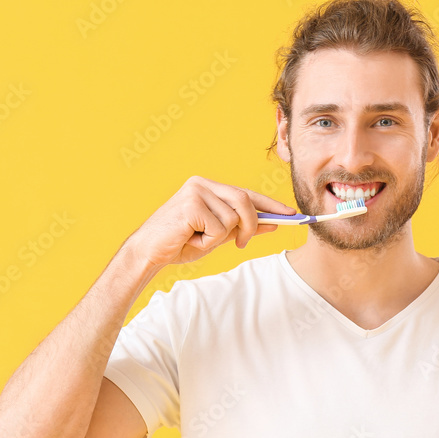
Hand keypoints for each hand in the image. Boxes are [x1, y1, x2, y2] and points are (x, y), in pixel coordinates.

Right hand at [128, 175, 296, 267]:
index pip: (245, 192)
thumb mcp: (216, 236)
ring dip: (220, 237)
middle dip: (251, 224)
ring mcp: (195, 191)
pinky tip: (190, 239)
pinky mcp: (190, 204)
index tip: (291, 213)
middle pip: (244, 200)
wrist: (148, 253)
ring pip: (232, 217)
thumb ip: (242, 227)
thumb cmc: (178, 244)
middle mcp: (202, 183)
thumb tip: (273, 223)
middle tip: (241, 243)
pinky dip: (208, 241)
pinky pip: (218, 227)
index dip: (270, 203)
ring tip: (198, 240)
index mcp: (207, 187)